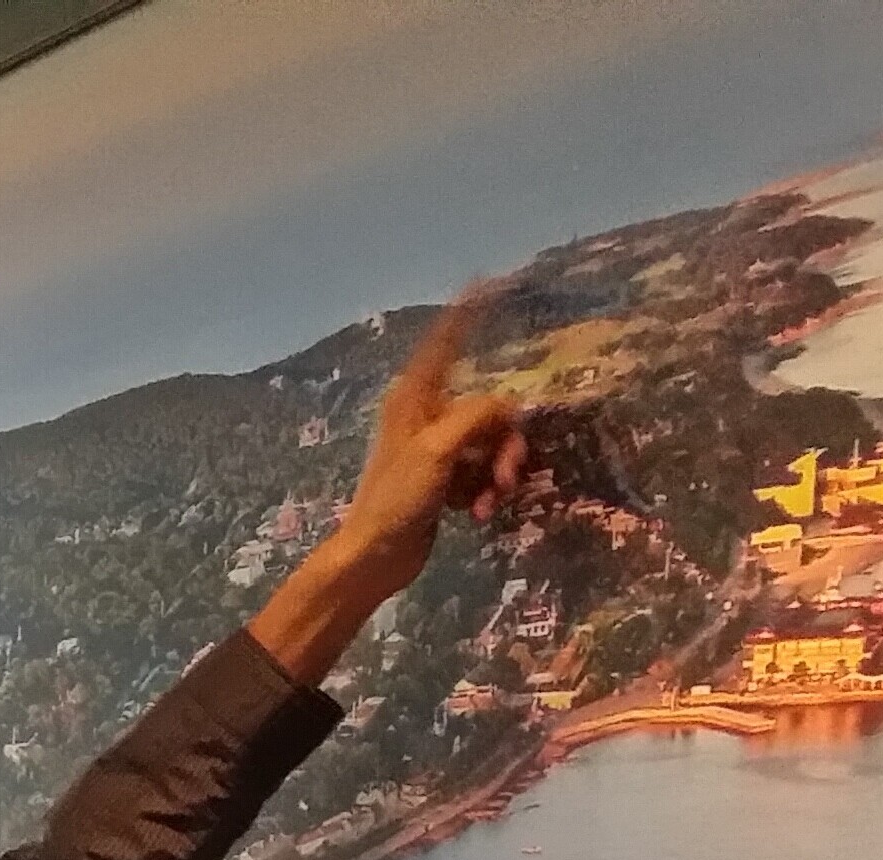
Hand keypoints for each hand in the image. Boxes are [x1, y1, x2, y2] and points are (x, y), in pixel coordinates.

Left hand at [246, 288, 526, 685]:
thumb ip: (478, 417)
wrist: (376, 556)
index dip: (467, 313)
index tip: (487, 279)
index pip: (445, 342)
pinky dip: (484, 492)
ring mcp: (438, 448)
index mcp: (416, 398)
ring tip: (485, 504)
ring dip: (497, 475)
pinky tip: (473, 516)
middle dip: (505, 445)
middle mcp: (427, 415)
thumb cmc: (396, 499)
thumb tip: (506, 408)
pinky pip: (483, 472)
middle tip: (505, 478)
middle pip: (490, 409)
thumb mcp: (438, 450)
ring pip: (492, 444)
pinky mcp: (446, 479)